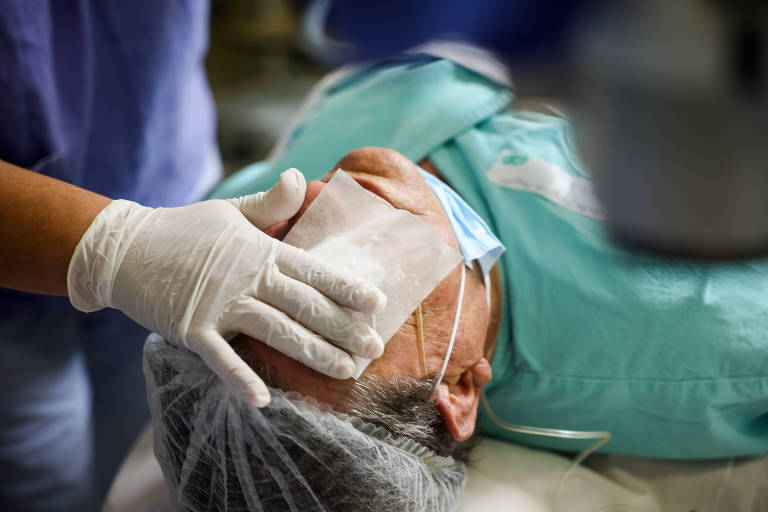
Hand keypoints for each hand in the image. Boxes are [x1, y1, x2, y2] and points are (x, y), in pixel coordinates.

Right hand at [68, 168, 385, 405]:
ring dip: (311, 352)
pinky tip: (262, 400)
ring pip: (275, 331)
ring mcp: (219, 305)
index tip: (377, 303)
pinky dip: (239, 378)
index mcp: (260, 251)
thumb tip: (298, 176)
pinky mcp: (191, 328)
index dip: (346, 286)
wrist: (123, 247)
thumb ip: (269, 204)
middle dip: (342, 328)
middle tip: (374, 349)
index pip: (312, 270)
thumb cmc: (183, 229)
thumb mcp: (229, 210)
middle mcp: (246, 278)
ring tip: (344, 371)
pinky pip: (220, 357)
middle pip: (303, 305)